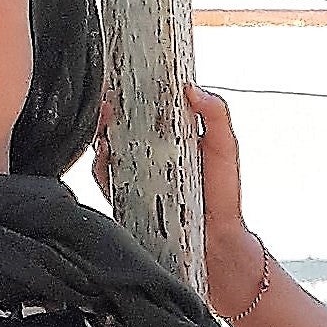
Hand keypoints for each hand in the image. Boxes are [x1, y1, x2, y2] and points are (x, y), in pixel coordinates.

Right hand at [95, 83, 260, 314]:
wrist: (216, 244)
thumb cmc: (223, 196)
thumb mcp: (225, 148)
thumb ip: (216, 116)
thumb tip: (193, 88)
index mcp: (172, 137)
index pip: (147, 108)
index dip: (133, 93)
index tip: (124, 82)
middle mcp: (151, 153)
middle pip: (121, 125)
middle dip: (110, 112)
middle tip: (109, 106)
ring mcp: (137, 174)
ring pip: (108, 148)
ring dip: (101, 136)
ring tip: (104, 127)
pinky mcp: (126, 196)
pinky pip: (105, 178)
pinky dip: (100, 167)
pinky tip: (104, 158)